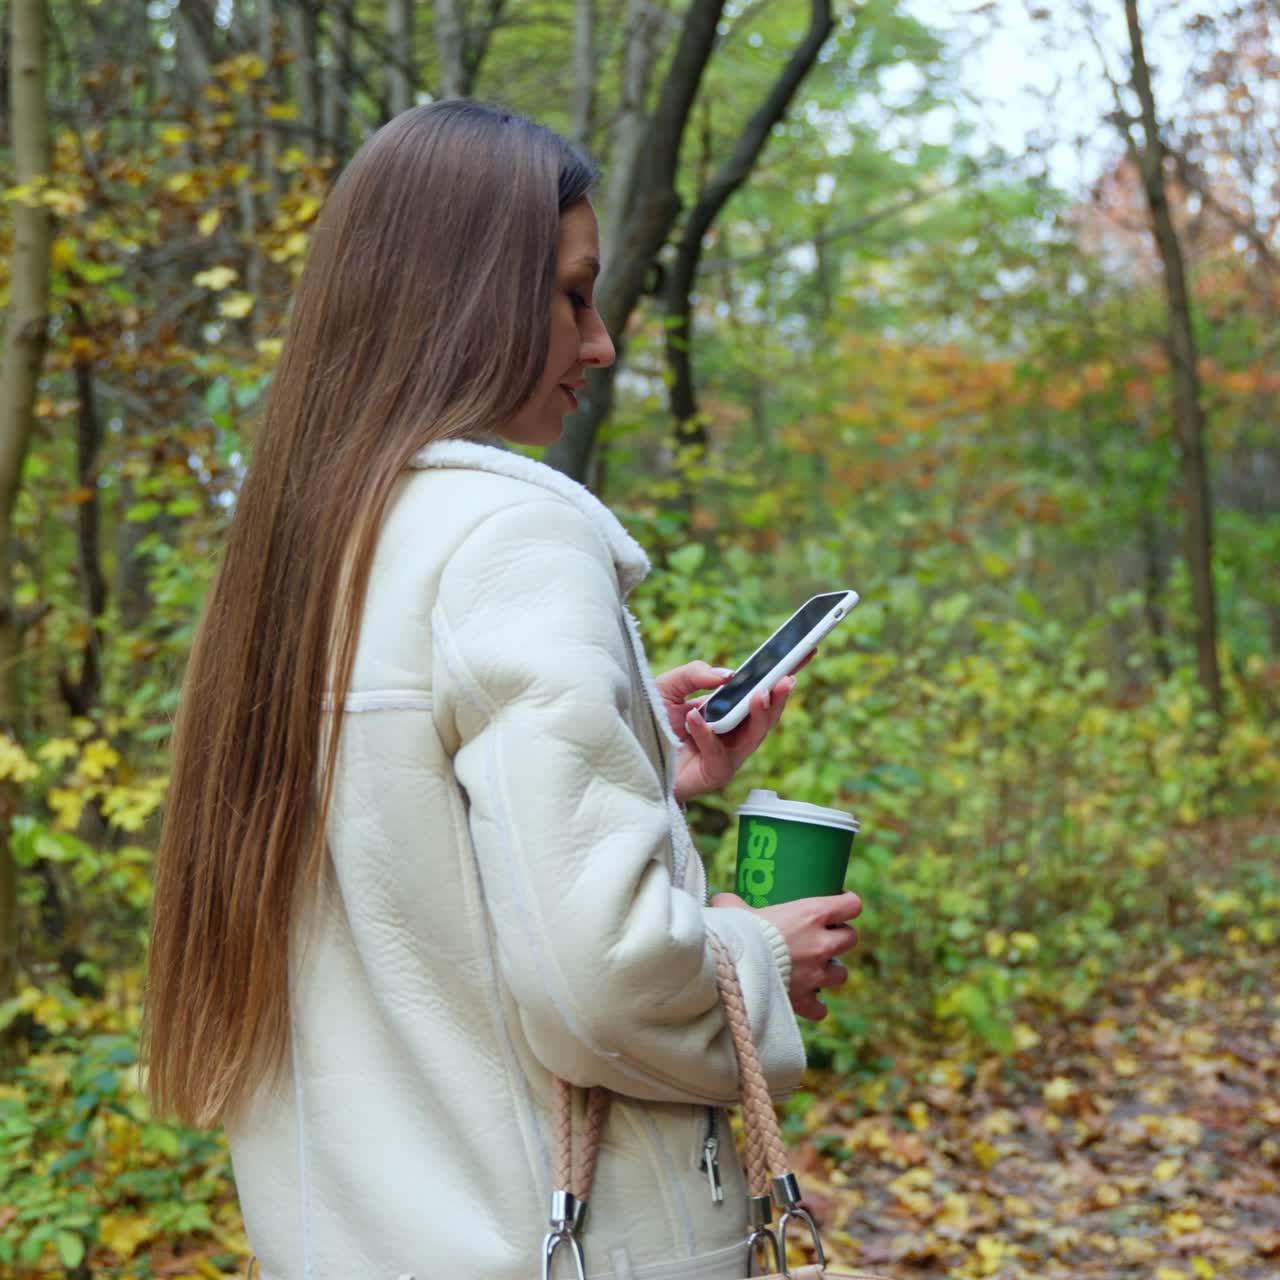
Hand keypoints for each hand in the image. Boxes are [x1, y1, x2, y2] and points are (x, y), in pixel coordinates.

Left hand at [655, 655, 813, 804]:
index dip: (782, 674)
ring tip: (760, 694)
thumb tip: (727, 675)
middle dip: (779, 697)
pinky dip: (707, 734)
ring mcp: (727, 756)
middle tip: (787, 678)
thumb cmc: (649, 722)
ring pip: (753, 737)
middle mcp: (732, 734)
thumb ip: (694, 674)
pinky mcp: (714, 775)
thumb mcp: (668, 687)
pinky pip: (718, 754)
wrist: (630, 754)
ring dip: (758, 715)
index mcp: (727, 710)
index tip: (803, 654)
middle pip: (766, 717)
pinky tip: (694, 718)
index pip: (760, 691)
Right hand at [710, 890, 860, 1020]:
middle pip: (851, 938)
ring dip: (831, 970)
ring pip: (841, 973)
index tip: (835, 902)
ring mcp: (815, 974)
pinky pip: (820, 1008)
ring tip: (815, 968)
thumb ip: (733, 902)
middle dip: (840, 936)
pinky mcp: (804, 1000)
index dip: (846, 902)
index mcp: (811, 914)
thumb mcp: (733, 908)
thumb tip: (723, 900)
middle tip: (821, 935)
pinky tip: (806, 1000)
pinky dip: (815, 1006)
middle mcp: (821, 944)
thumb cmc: (736, 931)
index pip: (851, 905)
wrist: (731, 969)